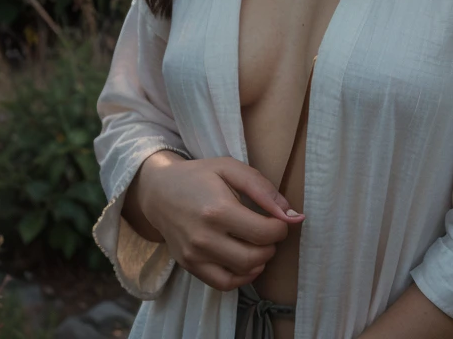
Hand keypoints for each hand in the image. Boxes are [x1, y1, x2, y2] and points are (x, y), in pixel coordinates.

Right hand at [137, 154, 304, 291]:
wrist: (159, 191)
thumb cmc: (199, 176)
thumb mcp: (231, 168)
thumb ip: (263, 190)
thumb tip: (293, 215)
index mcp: (218, 210)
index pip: (263, 233)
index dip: (280, 228)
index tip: (280, 220)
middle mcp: (204, 238)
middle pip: (255, 257)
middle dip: (272, 246)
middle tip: (270, 231)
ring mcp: (195, 256)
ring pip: (241, 272)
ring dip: (260, 261)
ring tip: (258, 243)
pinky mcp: (189, 266)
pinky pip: (223, 284)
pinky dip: (241, 277)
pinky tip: (247, 261)